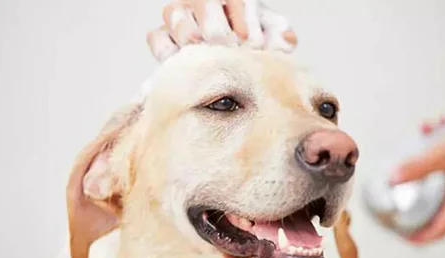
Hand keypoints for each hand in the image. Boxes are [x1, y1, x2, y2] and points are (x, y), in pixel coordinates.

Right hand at [146, 0, 297, 61]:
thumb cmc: (250, 43)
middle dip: (219, 29)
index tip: (253, 42)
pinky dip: (169, 51)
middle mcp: (200, 0)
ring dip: (193, 37)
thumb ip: (280, 35)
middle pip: (203, 1)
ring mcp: (178, 15)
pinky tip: (186, 64)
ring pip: (176, 14)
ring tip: (209, 55)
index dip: (243, 16)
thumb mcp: (270, 36)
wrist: (227, 65)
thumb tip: (286, 43)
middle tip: (230, 50)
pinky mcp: (160, 36)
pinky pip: (158, 38)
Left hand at [390, 96, 444, 243]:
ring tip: (413, 144)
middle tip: (397, 195)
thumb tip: (394, 178)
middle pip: (437, 204)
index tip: (403, 235)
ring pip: (439, 174)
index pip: (441, 229)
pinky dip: (436, 141)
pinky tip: (430, 125)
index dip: (421, 236)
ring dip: (424, 160)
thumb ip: (419, 166)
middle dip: (415, 198)